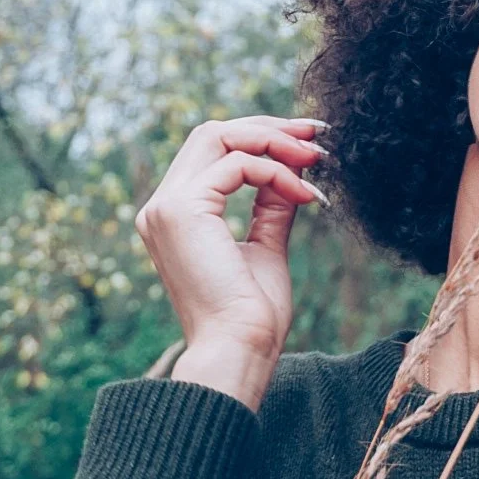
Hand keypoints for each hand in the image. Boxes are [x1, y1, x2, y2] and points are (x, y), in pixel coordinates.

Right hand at [133, 115, 329, 408]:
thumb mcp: (267, 245)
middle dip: (269, 128)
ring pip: (220, 136)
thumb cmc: (253, 314)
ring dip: (275, 142)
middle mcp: (161, 207)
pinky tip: (305, 193)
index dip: (261, 137)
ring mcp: (165, 207)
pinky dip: (277, 171)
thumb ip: (272, 204)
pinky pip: (237, 165)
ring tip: (316, 159)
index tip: (309, 143)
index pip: (213, 151)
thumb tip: (293, 166)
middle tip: (316, 135)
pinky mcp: (181, 210)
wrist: (240, 350)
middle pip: (213, 133)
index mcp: (176, 216)